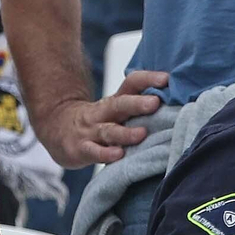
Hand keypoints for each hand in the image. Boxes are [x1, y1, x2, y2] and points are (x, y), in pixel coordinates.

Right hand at [36, 70, 167, 167]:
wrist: (57, 129)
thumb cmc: (97, 121)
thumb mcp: (115, 109)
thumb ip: (139, 107)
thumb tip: (177, 103)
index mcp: (115, 101)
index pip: (131, 84)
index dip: (148, 79)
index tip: (167, 79)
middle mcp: (103, 113)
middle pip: (119, 104)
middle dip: (137, 104)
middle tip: (155, 103)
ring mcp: (90, 131)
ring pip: (108, 130)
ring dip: (126, 133)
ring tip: (142, 134)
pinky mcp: (81, 149)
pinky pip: (94, 151)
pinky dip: (106, 154)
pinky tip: (118, 155)